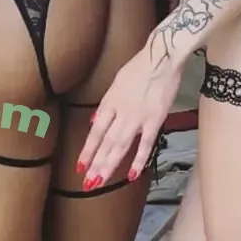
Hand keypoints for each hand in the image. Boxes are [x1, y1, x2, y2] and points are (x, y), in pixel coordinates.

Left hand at [77, 45, 182, 187]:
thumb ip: (107, 103)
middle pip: (105, 143)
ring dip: (109, 165)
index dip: (87, 151)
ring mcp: (137, 118)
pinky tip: (132, 174)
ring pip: (120, 146)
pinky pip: (145, 144)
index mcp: (110, 102)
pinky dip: (139, 160)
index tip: (80, 166)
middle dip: (95, 165)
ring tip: (101, 182)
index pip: (95, 132)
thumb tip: (96, 119)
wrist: (161, 57)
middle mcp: (120, 112)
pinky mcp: (155, 119)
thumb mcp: (117, 82)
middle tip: (88, 183)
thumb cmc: (140, 67)